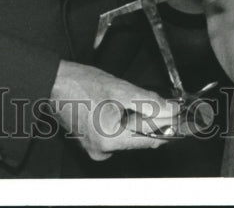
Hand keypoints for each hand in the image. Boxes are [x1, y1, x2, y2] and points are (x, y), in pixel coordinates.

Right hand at [50, 61, 176, 160]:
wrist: (55, 81)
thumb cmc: (81, 84)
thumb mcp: (121, 89)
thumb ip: (150, 102)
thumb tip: (172, 111)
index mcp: (110, 140)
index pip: (151, 139)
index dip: (167, 125)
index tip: (178, 113)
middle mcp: (103, 150)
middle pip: (140, 137)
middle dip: (149, 118)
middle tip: (147, 98)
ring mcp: (96, 147)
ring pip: (130, 134)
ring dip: (135, 118)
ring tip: (123, 98)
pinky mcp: (93, 141)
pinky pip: (117, 133)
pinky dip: (123, 120)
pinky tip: (115, 104)